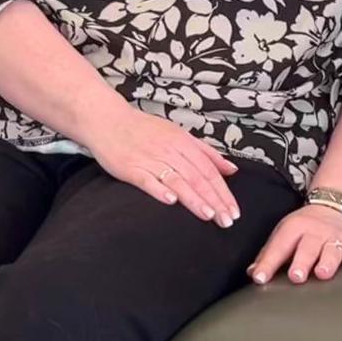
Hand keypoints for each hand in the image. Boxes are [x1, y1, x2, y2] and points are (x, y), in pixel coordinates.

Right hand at [82, 102, 240, 226]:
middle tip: (227, 220)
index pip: (209, 170)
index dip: (223, 191)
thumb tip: (231, 169)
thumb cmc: (143, 129)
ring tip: (209, 215)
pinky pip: (147, 179)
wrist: (107, 120)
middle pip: (197, 178)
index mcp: (182, 142)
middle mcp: (169, 150)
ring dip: (194, 199)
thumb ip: (206, 152)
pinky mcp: (130, 167)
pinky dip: (159, 190)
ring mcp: (149, 159)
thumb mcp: (179, 134)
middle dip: (215, 200)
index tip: (234, 210)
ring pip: (177, 180)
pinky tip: (171, 201)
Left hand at [248, 204, 341, 284]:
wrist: (334, 205)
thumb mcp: (285, 234)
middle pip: (307, 247)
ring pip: (331, 250)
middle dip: (301, 262)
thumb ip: (269, 255)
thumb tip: (253, 273)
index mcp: (293, 229)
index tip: (259, 278)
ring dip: (327, 262)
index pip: (278, 247)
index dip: (268, 263)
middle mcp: (314, 231)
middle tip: (296, 277)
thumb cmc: (304, 228)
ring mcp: (334, 237)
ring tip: (322, 274)